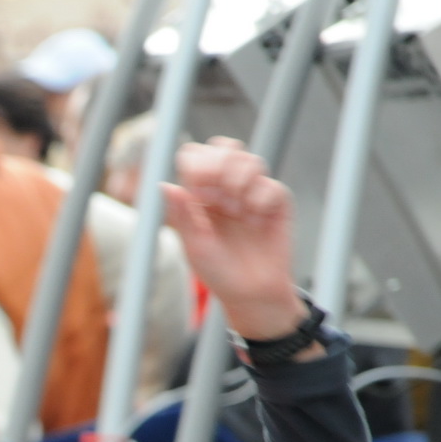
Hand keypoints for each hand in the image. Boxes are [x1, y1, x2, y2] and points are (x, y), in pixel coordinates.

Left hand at [163, 138, 309, 343]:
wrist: (251, 293)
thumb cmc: (218, 272)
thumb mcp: (194, 245)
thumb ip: (182, 214)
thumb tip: (163, 184)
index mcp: (200, 194)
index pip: (197, 156)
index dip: (197, 162)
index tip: (197, 187)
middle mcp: (226, 189)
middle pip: (226, 148)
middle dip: (220, 164)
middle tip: (216, 191)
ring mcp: (253, 193)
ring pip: (251, 160)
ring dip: (239, 180)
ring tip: (236, 210)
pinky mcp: (277, 203)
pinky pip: (271, 185)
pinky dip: (260, 199)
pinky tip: (255, 220)